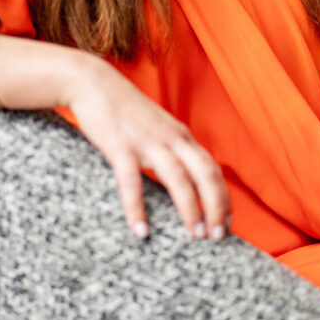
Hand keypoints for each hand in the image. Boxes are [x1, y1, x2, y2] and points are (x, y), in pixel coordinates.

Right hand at [62, 57, 229, 240]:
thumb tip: (183, 177)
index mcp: (180, 135)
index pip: (212, 168)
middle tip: (217, 236)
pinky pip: (132, 182)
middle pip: (205, 173)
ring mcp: (147, 141)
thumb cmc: (123, 109)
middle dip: (216, 206)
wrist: (93, 82)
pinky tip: (140, 231)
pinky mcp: (121, 146)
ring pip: (178, 178)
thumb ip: (171, 147)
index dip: (223, 197)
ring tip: (195, 236)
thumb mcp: (156, 126)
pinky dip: (137, 208)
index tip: (226, 223)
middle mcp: (171, 138)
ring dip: (190, 208)